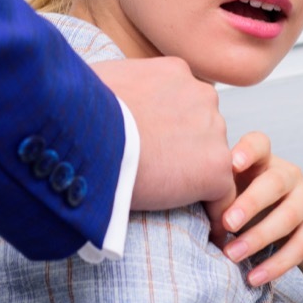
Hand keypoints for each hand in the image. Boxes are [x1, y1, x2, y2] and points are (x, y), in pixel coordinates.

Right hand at [93, 57, 232, 210]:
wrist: (88, 136)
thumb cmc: (79, 111)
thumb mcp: (99, 78)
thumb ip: (119, 83)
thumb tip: (100, 95)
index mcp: (175, 72)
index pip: (184, 102)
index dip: (169, 126)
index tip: (152, 146)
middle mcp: (202, 95)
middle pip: (203, 128)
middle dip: (184, 150)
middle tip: (156, 173)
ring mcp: (213, 132)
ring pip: (212, 160)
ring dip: (195, 178)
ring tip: (169, 200)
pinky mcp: (214, 168)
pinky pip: (224, 195)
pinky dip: (216, 212)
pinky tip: (206, 230)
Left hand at [207, 131, 302, 285]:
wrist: (300, 227)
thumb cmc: (251, 204)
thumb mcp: (234, 191)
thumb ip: (215, 190)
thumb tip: (176, 200)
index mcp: (264, 161)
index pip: (259, 144)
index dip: (248, 151)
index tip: (232, 163)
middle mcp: (289, 175)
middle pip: (274, 182)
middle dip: (250, 203)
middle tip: (226, 223)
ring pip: (288, 216)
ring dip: (258, 238)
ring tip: (231, 255)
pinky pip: (300, 247)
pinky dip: (275, 265)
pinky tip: (253, 278)